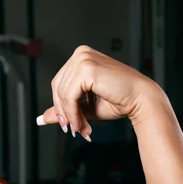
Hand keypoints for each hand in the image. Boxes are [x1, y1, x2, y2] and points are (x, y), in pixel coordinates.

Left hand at [36, 45, 157, 140]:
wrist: (141, 100)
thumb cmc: (119, 101)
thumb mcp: (85, 106)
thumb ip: (65, 109)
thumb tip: (42, 118)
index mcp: (81, 57)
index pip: (59, 83)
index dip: (60, 106)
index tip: (68, 124)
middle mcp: (81, 54)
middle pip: (57, 87)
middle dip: (64, 112)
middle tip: (74, 130)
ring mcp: (83, 58)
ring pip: (62, 93)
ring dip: (70, 116)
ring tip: (82, 129)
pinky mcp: (87, 68)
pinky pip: (69, 96)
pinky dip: (72, 113)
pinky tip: (82, 123)